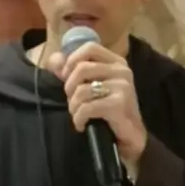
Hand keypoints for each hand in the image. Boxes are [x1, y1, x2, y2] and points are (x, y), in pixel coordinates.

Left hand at [47, 42, 146, 167]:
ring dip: (73, 106)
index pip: (90, 47)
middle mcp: (122, 70)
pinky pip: (87, 108)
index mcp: (116, 62)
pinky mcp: (119, 104)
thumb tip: (53, 60)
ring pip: (81, 90)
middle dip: (69, 88)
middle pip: (81, 68)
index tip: (66, 77)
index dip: (72, 60)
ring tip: (77, 115)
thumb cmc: (109, 111)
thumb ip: (72, 72)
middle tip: (72, 102)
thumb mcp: (92, 87)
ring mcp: (122, 86)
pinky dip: (78, 118)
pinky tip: (81, 125)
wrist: (130, 137)